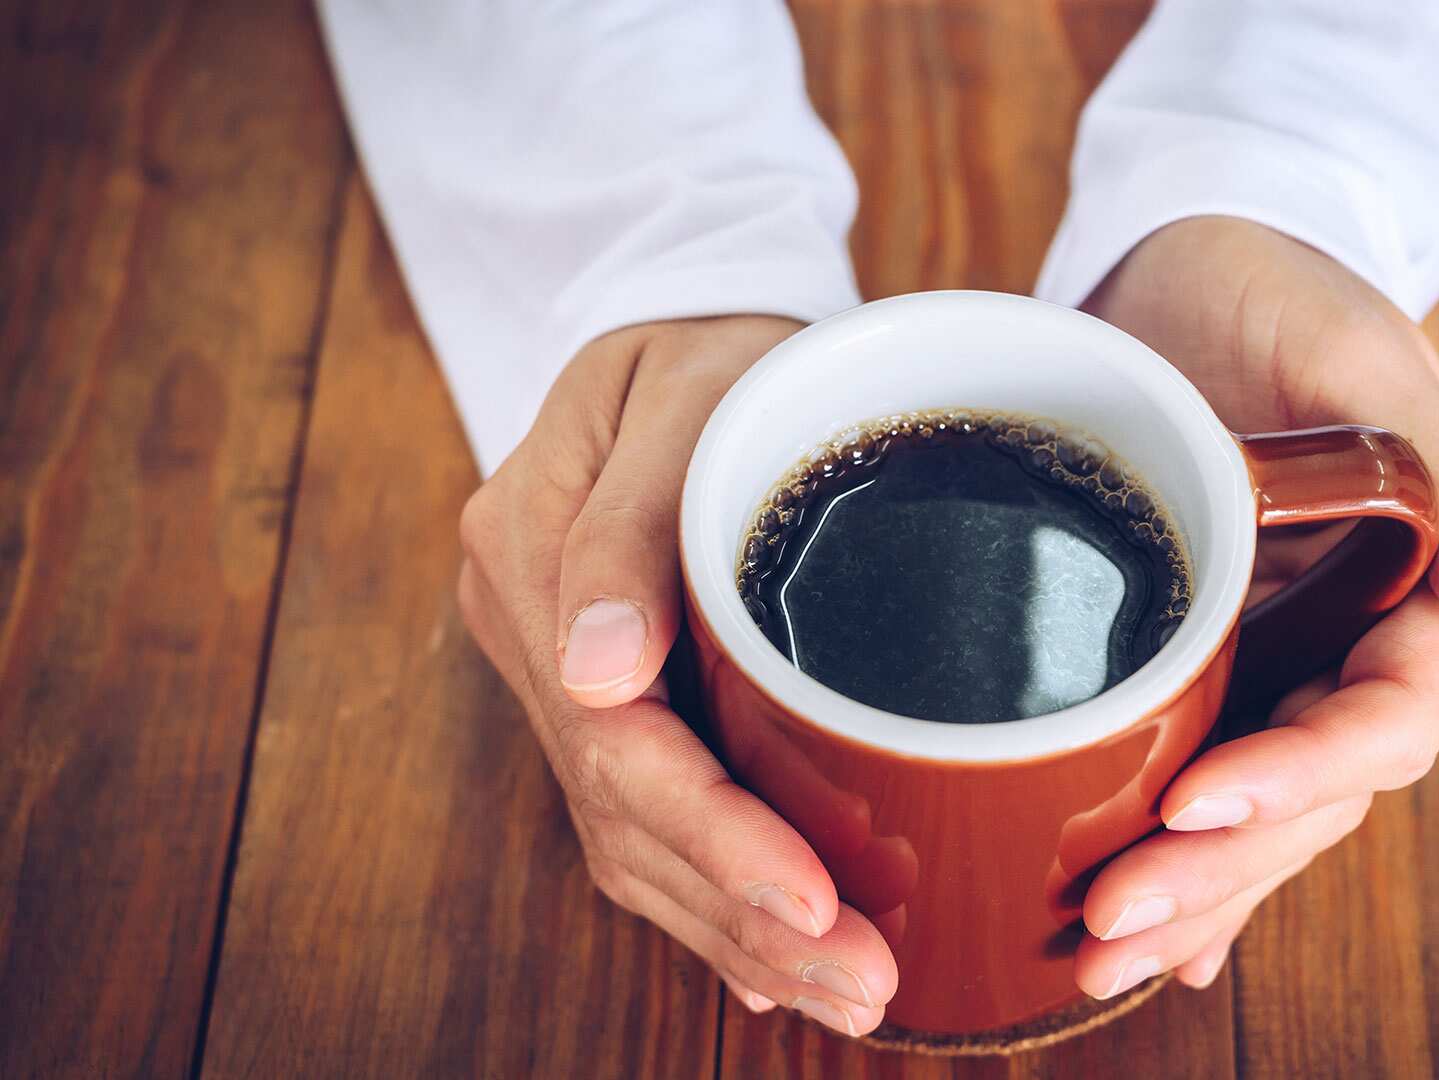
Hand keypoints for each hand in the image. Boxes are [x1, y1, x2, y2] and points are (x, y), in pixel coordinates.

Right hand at [457, 316, 897, 1034]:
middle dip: (746, 915)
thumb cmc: (711, 342)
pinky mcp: (612, 689)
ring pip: (635, 838)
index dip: (716, 836)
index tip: (816, 903)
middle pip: (627, 814)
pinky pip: (649, 812)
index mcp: (529, 550)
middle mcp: (533, 630)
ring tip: (845, 990)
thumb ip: (627, 527)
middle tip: (865, 985)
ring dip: (737, 929)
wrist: (691, 319)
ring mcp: (564, 666)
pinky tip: (774, 960)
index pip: (616, 738)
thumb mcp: (683, 390)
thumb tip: (598, 674)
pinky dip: (714, 893)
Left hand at [1072, 216, 1438, 994]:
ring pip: (1253, 809)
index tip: (1197, 804)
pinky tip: (1151, 942)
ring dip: (1191, 894)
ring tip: (1097, 958)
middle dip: (1223, 869)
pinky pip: (1200, 775)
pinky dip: (1183, 862)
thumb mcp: (1365, 355)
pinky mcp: (1198, 662)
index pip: (1381, 720)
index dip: (1299, 774)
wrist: (1186, 266)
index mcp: (1414, 590)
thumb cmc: (1282, 290)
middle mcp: (1346, 645)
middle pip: (1309, 794)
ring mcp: (1274, 662)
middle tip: (1115, 920)